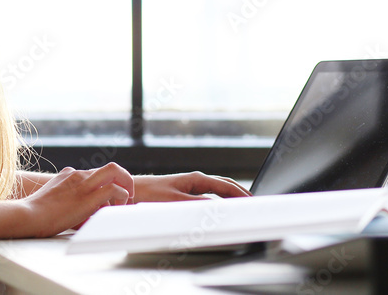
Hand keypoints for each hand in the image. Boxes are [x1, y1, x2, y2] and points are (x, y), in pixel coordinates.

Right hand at [20, 163, 133, 236]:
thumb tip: (77, 215)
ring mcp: (83, 183)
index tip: (109, 201)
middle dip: (124, 179)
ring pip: (115, 171)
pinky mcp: (87, 197)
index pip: (94, 174)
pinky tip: (116, 209)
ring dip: (126, 186)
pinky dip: (121, 198)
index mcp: (68, 175)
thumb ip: (64, 202)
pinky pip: (114, 189)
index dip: (105, 187)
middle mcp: (77, 175)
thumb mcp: (50, 202)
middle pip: (110, 168)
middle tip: (126, 196)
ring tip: (125, 203)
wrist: (28, 215)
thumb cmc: (35, 214)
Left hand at [131, 171, 250, 202]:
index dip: (242, 195)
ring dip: (232, 197)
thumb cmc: (149, 194)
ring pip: (218, 190)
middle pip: (226, 186)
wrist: (132, 191)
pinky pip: (209, 196)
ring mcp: (191, 186)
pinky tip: (222, 209)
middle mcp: (196, 180)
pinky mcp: (185, 193)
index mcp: (197, 179)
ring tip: (243, 206)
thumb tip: (218, 208)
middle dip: (241, 194)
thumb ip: (197, 204)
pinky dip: (220, 201)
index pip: (227, 187)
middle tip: (255, 204)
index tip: (255, 203)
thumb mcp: (175, 201)